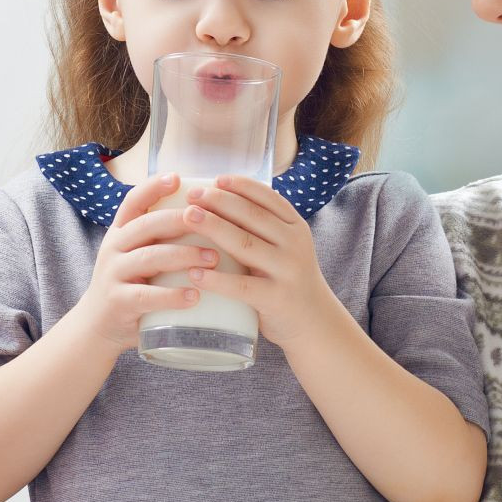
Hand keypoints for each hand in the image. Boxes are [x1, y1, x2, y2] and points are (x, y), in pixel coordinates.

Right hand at [70, 173, 216, 355]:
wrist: (99, 326)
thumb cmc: (132, 284)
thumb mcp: (138, 254)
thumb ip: (161, 237)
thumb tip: (210, 215)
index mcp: (121, 232)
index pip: (134, 201)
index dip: (153, 187)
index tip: (178, 177)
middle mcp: (114, 248)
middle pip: (147, 225)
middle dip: (181, 220)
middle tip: (214, 221)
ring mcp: (113, 274)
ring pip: (150, 257)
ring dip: (185, 256)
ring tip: (214, 259)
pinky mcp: (119, 302)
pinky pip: (147, 296)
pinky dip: (172, 296)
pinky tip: (195, 296)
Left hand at [180, 175, 336, 348]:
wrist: (314, 322)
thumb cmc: (287, 280)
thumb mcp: (285, 247)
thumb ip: (262, 228)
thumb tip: (216, 202)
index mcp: (295, 227)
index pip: (268, 197)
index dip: (241, 186)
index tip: (215, 180)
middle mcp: (294, 245)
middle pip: (252, 216)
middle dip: (220, 201)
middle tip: (192, 195)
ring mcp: (287, 271)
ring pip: (245, 244)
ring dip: (213, 227)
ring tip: (187, 218)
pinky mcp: (276, 298)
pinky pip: (242, 286)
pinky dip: (217, 279)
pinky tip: (194, 273)